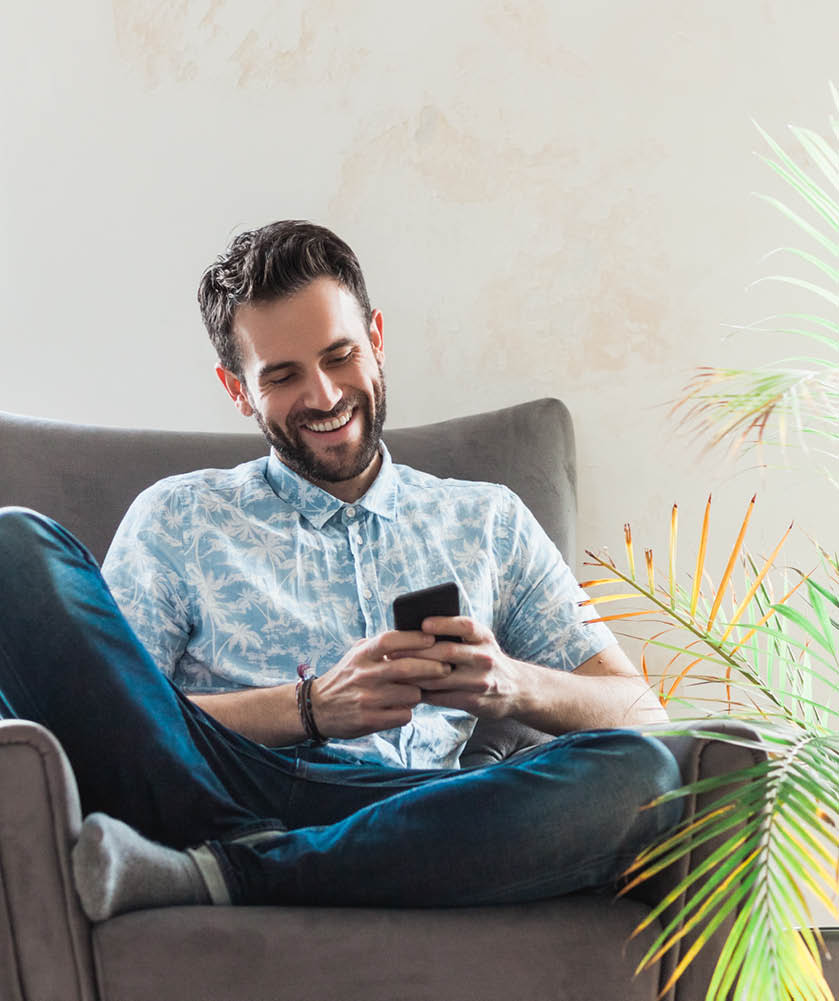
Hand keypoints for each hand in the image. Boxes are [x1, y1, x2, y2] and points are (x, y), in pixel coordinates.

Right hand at [311, 630, 452, 738]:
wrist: (317, 708)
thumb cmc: (346, 677)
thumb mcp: (356, 654)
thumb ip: (380, 644)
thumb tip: (414, 632)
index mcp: (362, 655)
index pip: (391, 640)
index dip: (414, 638)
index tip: (432, 639)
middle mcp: (364, 674)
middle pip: (406, 667)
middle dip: (432, 667)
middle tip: (446, 668)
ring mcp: (367, 698)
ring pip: (410, 693)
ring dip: (419, 693)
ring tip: (417, 691)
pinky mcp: (369, 720)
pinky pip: (403, 714)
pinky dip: (407, 711)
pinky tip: (402, 707)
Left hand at [405, 616, 525, 718]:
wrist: (516, 689)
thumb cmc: (485, 659)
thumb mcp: (479, 642)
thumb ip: (456, 635)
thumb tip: (415, 630)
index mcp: (484, 637)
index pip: (465, 626)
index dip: (444, 623)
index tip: (423, 624)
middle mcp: (485, 657)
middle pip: (447, 652)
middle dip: (417, 653)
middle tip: (393, 653)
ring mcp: (481, 681)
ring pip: (441, 678)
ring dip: (415, 675)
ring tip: (394, 672)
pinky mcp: (475, 701)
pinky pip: (443, 697)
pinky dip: (424, 693)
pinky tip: (408, 689)